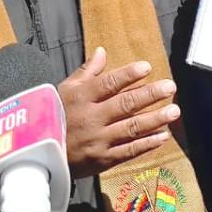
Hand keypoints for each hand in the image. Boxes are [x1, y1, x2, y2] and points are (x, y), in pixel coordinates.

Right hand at [57, 47, 177, 178]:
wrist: (37, 155)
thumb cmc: (53, 116)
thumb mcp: (64, 89)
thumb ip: (87, 71)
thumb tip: (103, 51)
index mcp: (81, 98)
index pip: (108, 83)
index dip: (128, 75)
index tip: (147, 67)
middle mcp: (91, 118)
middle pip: (125, 104)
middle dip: (150, 95)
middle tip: (170, 87)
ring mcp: (98, 141)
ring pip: (131, 128)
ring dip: (155, 119)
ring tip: (174, 111)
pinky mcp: (103, 160)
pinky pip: (129, 151)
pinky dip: (147, 144)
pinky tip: (164, 136)